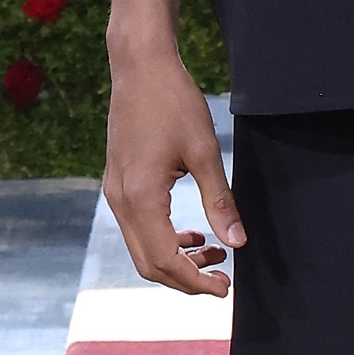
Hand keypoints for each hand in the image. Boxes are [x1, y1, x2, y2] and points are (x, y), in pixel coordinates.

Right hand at [104, 46, 240, 294]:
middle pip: (149, 264)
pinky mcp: (118, 184)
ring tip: (214, 253)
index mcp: (142, 198)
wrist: (140, 67)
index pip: (166, 260)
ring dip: (176, 260)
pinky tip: (192, 233)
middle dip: (185, 279)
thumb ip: (220, 201)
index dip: (196, 282)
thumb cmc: (173, 102)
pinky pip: (137, 228)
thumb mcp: (206, 151)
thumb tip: (237, 244)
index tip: (225, 287)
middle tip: (222, 279)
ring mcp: (115, 194)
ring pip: (141, 249)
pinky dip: (163, 240)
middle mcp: (121, 202)